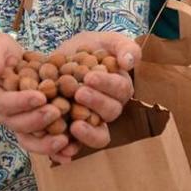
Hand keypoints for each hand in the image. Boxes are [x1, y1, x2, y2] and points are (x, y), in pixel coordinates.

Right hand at [0, 33, 68, 156]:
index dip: (21, 102)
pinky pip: (40, 141)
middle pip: (17, 123)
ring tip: (66, 141)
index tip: (41, 97)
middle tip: (58, 112)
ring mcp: (16, 121)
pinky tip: (70, 155)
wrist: (4, 61)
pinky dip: (54, 150)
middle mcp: (0, 113)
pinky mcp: (31, 125)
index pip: (3, 103)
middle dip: (37, 120)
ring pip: (28, 139)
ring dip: (46, 143)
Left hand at [53, 32, 138, 155]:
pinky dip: (70, 149)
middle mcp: (108, 108)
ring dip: (89, 132)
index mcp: (119, 88)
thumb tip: (129, 61)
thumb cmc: (89, 47)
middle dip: (95, 103)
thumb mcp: (106, 40)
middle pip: (110, 112)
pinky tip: (62, 148)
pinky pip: (75, 145)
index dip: (106, 85)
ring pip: (99, 135)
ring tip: (74, 124)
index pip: (120, 90)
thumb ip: (123, 46)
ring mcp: (91, 121)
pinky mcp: (72, 130)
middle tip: (78, 92)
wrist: (60, 57)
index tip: (89, 76)